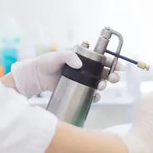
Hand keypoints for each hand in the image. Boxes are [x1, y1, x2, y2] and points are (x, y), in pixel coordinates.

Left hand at [10, 50, 124, 99]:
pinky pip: (89, 93)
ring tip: (102, 86)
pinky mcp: (76, 90)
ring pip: (98, 83)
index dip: (112, 62)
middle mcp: (84, 69)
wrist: (34, 77)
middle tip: (114, 78)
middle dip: (111, 75)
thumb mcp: (56, 56)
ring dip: (104, 85)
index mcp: (82, 58)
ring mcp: (81, 80)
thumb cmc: (45, 63)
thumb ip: (68, 57)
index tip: (119, 66)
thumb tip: (80, 64)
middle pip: (103, 72)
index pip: (100, 59)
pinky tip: (95, 96)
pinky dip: (94, 96)